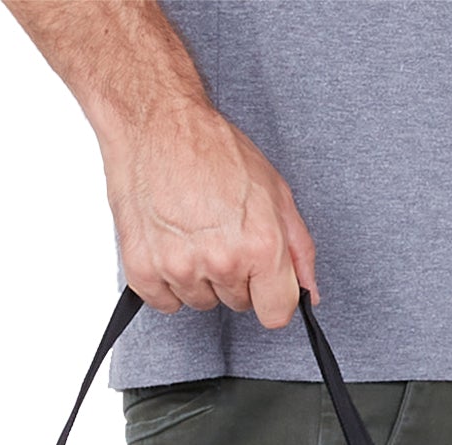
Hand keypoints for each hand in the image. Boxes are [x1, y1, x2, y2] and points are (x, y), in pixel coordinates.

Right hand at [100, 100, 317, 328]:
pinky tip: (171, 243)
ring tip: (193, 231)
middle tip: (220, 232)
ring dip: (200, 276)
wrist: (156, 124)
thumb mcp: (274, 190)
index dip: (272, 296)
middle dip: (234, 275)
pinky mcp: (144, 270)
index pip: (277, 314)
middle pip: (237, 304)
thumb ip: (299, 248)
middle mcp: (222, 261)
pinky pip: (166, 302)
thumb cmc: (212, 149)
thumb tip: (308, 289)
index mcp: (261, 245)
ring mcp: (180, 268)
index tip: (263, 281)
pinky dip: (167, 279)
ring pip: (201, 302)